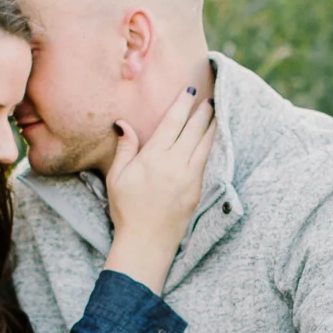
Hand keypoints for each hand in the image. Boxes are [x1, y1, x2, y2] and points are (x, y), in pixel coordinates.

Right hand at [101, 83, 216, 293]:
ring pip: (205, 145)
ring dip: (211, 127)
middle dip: (202, 112)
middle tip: (209, 99)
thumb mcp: (117, 177)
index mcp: (154, 158)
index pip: (172, 122)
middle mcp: (175, 164)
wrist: (146, 242)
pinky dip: (210, 146)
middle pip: (193, 130)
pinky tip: (210, 140)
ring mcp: (189, 178)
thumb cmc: (127, 210)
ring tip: (215, 114)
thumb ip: (125, 148)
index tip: (190, 90)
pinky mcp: (197, 190)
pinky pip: (206, 162)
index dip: (182, 104)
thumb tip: (123, 123)